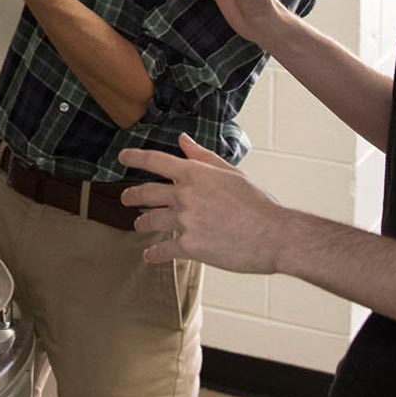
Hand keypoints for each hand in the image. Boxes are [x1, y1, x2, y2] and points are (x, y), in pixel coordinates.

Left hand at [119, 134, 289, 272]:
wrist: (274, 234)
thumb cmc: (256, 203)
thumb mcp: (230, 173)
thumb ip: (203, 156)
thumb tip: (183, 140)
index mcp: (195, 173)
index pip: (155, 160)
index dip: (134, 157)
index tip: (121, 157)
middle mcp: (184, 194)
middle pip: (146, 192)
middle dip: (131, 196)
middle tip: (125, 198)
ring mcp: (185, 221)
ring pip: (150, 221)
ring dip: (142, 222)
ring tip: (139, 224)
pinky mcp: (189, 246)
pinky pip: (163, 249)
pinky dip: (154, 254)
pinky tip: (150, 255)